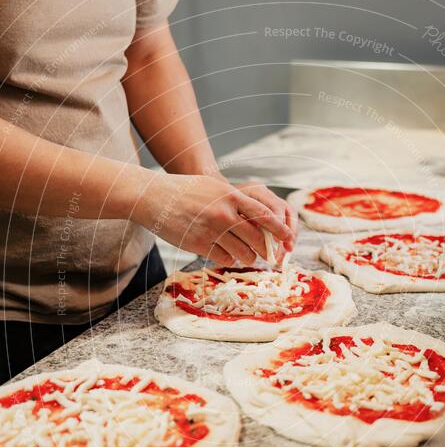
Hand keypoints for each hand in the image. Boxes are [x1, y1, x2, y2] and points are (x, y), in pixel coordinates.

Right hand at [137, 172, 292, 265]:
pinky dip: (231, 260)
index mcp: (230, 196)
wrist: (154, 197)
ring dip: (249, 257)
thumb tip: (258, 213)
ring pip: (243, 252)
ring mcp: (211, 230)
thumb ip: (235, 199)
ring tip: (249, 256)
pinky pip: (225, 258)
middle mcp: (224, 213)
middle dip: (266, 248)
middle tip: (269, 254)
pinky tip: (229, 256)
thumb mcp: (213, 186)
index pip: (264, 214)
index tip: (288, 236)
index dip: (279, 228)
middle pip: (256, 237)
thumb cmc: (185, 190)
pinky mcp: (199, 244)